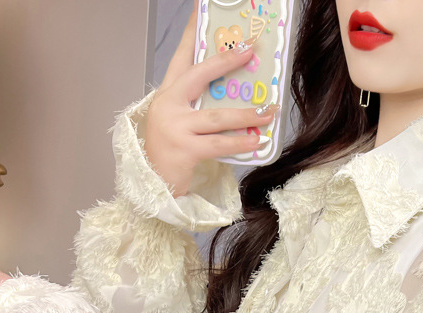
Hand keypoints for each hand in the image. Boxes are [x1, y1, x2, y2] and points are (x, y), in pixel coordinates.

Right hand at [144, 0, 280, 197]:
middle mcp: (168, 105)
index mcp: (168, 93)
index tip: (201, 8)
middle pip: (200, 75)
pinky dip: (240, 142)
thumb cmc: (172, 150)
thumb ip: (200, 104)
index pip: (182, 55)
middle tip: (250, 50)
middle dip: (227, 61)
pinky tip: (256, 141)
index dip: (192, 32)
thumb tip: (238, 94)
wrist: (153, 184)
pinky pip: (219, 144)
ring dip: (247, 114)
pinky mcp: (184, 149)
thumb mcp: (181, 120)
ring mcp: (174, 127)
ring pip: (217, 116)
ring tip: (269, 112)